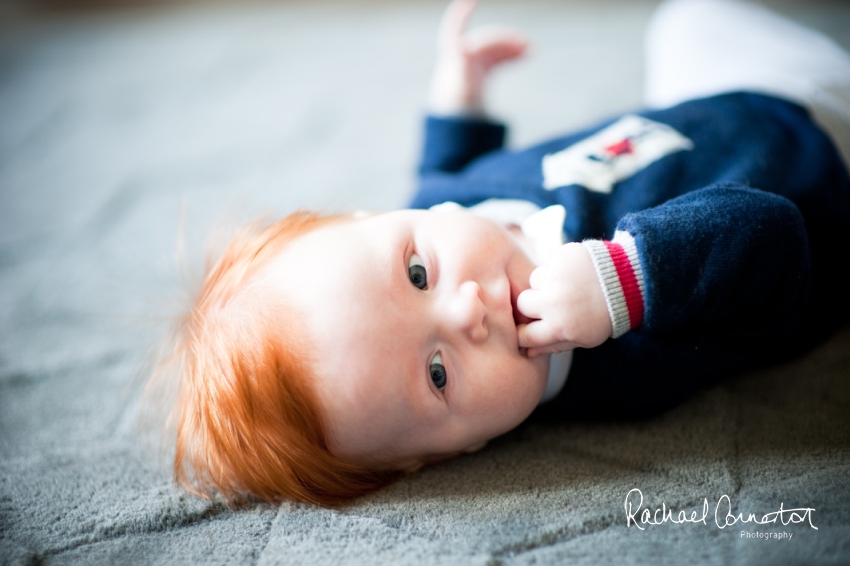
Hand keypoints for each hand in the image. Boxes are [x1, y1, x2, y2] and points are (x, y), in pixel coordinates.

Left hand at [430, 0, 527, 114]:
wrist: (459, 129)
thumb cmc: (458, 109)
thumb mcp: (461, 85)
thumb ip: (462, 65)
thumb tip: (460, 46)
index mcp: (453, 58)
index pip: (455, 29)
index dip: (461, 15)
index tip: (471, 2)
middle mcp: (461, 59)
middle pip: (484, 41)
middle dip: (505, 40)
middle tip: (527, 45)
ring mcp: (472, 66)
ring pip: (493, 49)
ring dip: (511, 47)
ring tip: (530, 51)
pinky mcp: (480, 75)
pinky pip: (497, 59)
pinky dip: (511, 56)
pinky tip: (526, 57)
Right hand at [517, 243, 612, 356]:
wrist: (628, 284)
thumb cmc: (604, 316)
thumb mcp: (584, 338)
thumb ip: (554, 345)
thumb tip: (528, 352)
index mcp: (558, 327)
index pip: (524, 334)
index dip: (523, 332)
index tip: (527, 328)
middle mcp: (553, 303)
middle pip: (521, 305)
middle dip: (532, 305)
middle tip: (549, 302)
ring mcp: (555, 278)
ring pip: (533, 280)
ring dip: (545, 283)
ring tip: (566, 285)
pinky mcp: (560, 258)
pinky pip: (548, 263)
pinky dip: (558, 268)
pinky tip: (574, 273)